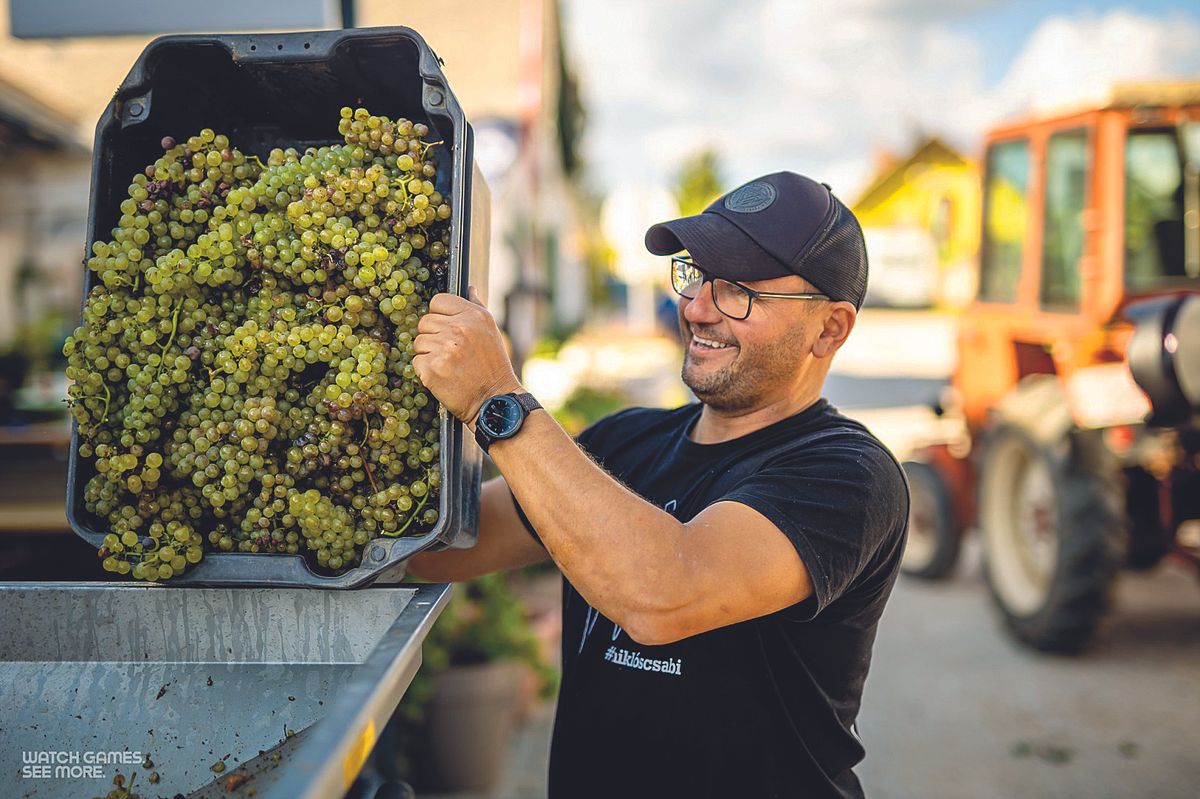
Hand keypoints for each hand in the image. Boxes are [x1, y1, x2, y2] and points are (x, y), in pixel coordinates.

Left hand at [413, 286, 521, 423]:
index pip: (438, 301)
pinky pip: (416, 362)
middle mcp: (459, 329)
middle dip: (432, 336)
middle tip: (449, 352)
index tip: (447, 329)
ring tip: (448, 365)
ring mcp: (445, 349)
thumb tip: (469, 287)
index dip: (439, 315)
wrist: (494, 401)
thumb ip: (477, 307)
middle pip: (425, 322)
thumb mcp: (491, 330)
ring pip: (418, 342)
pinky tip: (443, 376)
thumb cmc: (493, 366)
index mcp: (474, 315)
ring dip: (428, 354)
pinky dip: (425, 371)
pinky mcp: (432, 369)